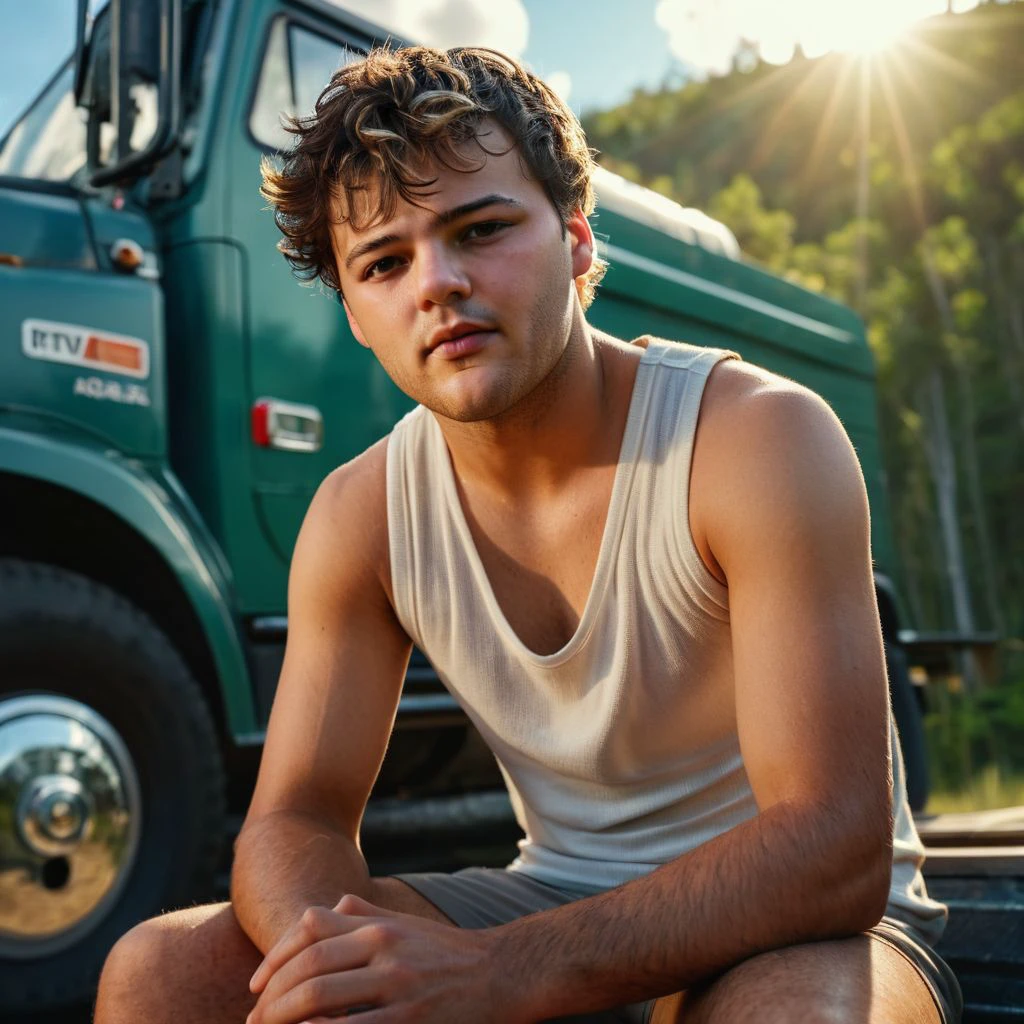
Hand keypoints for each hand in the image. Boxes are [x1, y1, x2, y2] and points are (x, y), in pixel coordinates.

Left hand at [246, 893, 520, 1023]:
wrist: (504, 973)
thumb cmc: (449, 953)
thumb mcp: (407, 925)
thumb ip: (367, 914)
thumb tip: (332, 908)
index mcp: (379, 925)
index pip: (309, 929)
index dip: (274, 957)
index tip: (255, 988)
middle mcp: (384, 947)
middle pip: (309, 966)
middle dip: (272, 998)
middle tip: (254, 1022)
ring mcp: (397, 984)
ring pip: (321, 997)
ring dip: (284, 1019)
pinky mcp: (410, 1020)